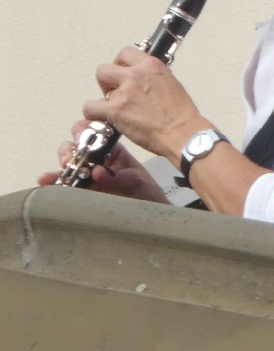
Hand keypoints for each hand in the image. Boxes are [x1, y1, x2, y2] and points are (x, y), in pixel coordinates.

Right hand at [41, 126, 167, 202]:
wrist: (151, 220)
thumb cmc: (148, 196)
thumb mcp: (137, 184)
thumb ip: (118, 179)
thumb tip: (96, 172)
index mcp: (113, 151)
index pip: (95, 133)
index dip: (86, 130)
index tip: (82, 137)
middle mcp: (97, 160)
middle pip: (76, 145)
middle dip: (71, 147)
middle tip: (71, 157)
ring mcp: (87, 175)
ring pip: (67, 162)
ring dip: (62, 162)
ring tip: (61, 169)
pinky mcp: (80, 191)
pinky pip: (63, 183)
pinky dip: (53, 180)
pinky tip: (46, 180)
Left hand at [83, 46, 207, 164]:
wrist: (183, 134)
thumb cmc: (182, 115)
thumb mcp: (172, 85)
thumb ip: (153, 78)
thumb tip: (143, 82)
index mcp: (152, 66)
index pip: (126, 53)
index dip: (121, 64)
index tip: (123, 73)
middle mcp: (136, 75)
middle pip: (105, 68)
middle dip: (108, 79)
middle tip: (116, 91)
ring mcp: (124, 92)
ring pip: (99, 85)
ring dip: (104, 96)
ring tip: (114, 108)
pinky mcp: (115, 110)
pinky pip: (90, 107)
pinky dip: (93, 113)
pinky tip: (102, 118)